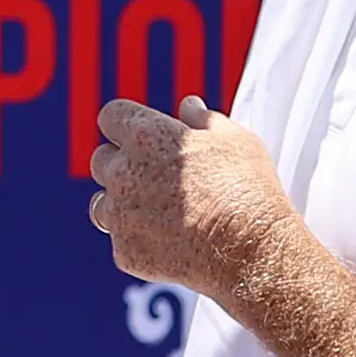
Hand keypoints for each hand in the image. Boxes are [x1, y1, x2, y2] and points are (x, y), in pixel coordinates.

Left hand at [89, 95, 292, 295]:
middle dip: (123, 165)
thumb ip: (204, 120)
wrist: (254, 250)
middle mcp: (123, 171)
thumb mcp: (237, 140)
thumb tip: (188, 106)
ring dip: (123, 206)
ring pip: (102, 204)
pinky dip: (141, 243)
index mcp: (146, 135)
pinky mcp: (125, 249)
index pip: (112, 116)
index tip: (142, 137)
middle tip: (158, 180)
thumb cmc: (249, 190)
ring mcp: (120, 213)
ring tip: (160, 215)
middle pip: (101, 160)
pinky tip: (172, 245)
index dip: (127, 125)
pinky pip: (122, 241)